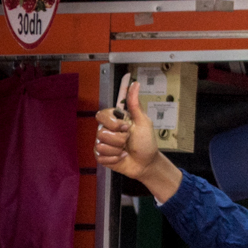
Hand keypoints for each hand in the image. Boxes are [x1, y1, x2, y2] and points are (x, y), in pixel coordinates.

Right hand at [94, 82, 181, 201]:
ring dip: (117, 149)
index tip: (126, 127)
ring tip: (125, 150)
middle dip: (119, 138)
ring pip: (101, 145)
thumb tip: (135, 83)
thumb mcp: (143, 122)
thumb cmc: (146, 142)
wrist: (147, 163)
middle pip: (101, 132)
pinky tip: (121, 158)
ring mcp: (103, 143)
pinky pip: (101, 156)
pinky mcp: (101, 156)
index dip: (113, 123)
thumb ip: (135, 104)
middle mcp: (106, 130)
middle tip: (128, 140)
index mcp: (114, 120)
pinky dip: (114, 159)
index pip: (101, 115)